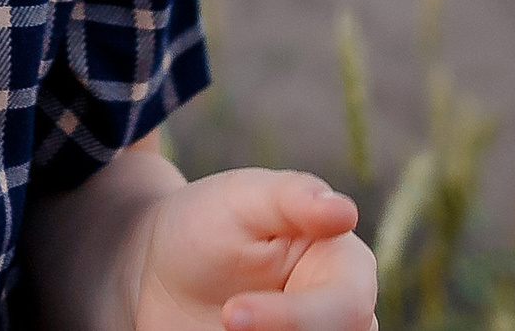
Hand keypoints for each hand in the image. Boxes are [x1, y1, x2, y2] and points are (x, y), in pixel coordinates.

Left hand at [125, 169, 375, 330]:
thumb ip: (292, 198)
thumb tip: (343, 211)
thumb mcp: (240, 197)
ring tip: (214, 322)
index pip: (345, 307)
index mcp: (347, 268)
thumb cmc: (210, 224)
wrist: (167, 273)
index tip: (231, 314)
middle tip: (220, 321)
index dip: (293, 318)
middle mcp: (345, 317)